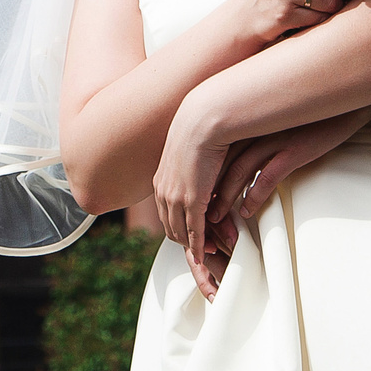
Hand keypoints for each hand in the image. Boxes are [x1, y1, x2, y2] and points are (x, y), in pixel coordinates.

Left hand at [150, 89, 233, 290]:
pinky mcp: (191, 200)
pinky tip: (206, 252)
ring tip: (209, 251)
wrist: (203, 119)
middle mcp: (162, 191)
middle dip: (185, 241)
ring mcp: (175, 197)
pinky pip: (193, 231)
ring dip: (194, 245)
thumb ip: (193, 168)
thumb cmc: (203, 129)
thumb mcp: (191, 152)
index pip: (166, 213)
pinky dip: (199, 245)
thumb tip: (199, 171)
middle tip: (202, 249)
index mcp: (160, 180)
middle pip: (170, 227)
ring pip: (180, 232)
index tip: (193, 234)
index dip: (179, 226)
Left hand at [211, 107, 370, 233]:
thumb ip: (252, 134)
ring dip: (225, 199)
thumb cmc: (307, 115)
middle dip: (207, 194)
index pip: (212, 153)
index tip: (194, 198)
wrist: (342, 104)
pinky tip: (246, 210)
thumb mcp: (272, 121)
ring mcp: (272, 139)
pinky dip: (253, 196)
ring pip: (237, 173)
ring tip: (216, 219)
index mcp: (245, 120)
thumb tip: (235, 159)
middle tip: (200, 216)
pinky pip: (266, 177)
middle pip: (219, 165)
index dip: (202, 178)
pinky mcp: (293, 151)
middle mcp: (253, 128)